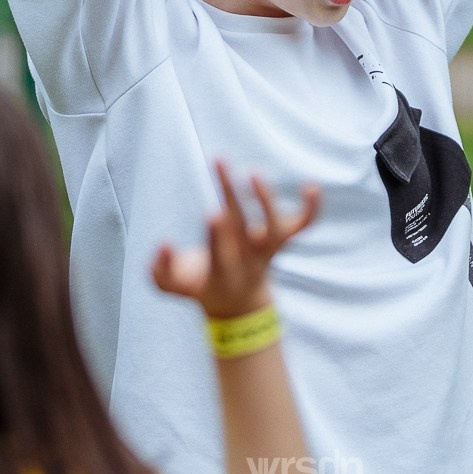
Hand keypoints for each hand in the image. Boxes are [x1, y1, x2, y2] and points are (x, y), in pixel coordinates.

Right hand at [151, 160, 322, 318]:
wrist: (235, 301)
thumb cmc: (198, 285)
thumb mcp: (172, 286)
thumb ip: (160, 269)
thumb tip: (163, 244)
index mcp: (223, 272)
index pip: (222, 255)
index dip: (218, 236)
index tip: (212, 213)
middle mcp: (249, 259)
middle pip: (250, 233)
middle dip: (239, 205)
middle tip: (226, 173)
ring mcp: (267, 249)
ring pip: (276, 228)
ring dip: (267, 200)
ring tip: (252, 172)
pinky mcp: (280, 241)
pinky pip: (301, 226)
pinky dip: (311, 210)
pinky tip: (312, 187)